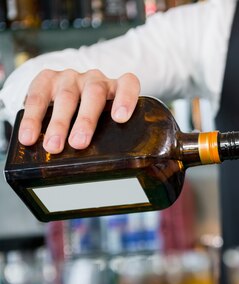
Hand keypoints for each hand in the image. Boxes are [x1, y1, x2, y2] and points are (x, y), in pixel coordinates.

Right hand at [17, 69, 140, 153]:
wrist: (64, 96)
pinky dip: (32, 118)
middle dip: (86, 120)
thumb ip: (114, 137)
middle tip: (78, 143)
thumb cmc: (94, 116)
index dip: (126, 99)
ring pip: (66, 97)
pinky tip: (29, 136)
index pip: (128, 85)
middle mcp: (95, 79)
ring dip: (58, 124)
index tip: (120, 118)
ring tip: (53, 146)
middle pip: (94, 94)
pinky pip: (38, 96)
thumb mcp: (107, 123)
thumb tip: (124, 169)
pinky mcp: (47, 78)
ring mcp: (71, 78)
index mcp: (116, 88)